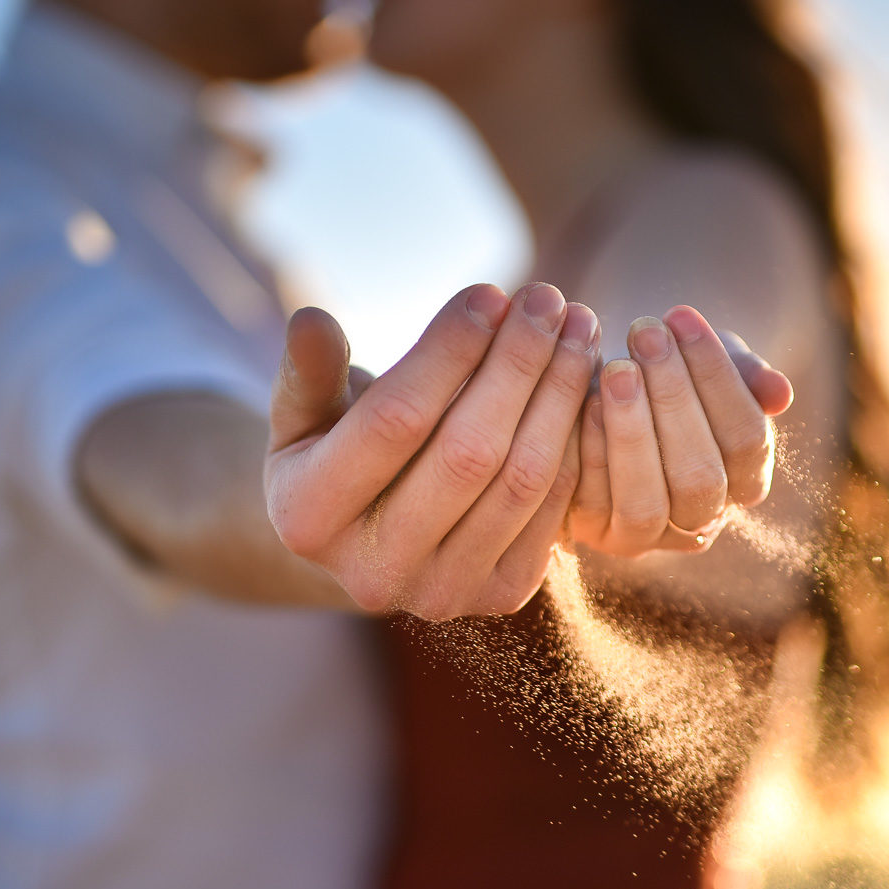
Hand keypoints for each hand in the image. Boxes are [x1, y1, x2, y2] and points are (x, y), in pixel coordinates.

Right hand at [265, 282, 600, 619]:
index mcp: (308, 518)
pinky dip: (575, 438)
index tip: (490, 291)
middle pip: (468, 452)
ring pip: (521, 478)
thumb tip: (311, 319)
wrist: (370, 538)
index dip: (448, 351)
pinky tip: (585, 379)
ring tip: (578, 326)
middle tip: (548, 298)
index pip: (395, 420)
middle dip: (517, 363)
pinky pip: (553, 507)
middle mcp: (374, 573)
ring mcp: (441, 593)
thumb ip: (310, 372)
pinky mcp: (499, 597)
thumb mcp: (303, 414)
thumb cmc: (331, 452)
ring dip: (560, 392)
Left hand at [568, 305, 791, 556]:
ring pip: (647, 501)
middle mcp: (703, 520)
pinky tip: (585, 403)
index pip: (747, 438)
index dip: (717, 376)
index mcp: (747, 481)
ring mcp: (649, 535)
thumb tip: (780, 394)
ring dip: (632, 431)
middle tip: (645, 333)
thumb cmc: (671, 378)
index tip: (682, 316)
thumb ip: (747, 375)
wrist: (610, 396)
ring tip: (617, 369)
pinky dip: (592, 452)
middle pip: (700, 475)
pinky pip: (596, 504)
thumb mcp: (711, 365)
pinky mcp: (599, 534)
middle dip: (672, 397)